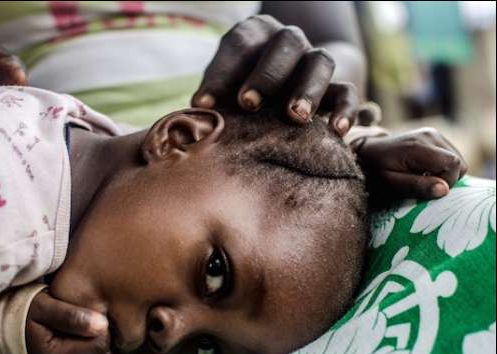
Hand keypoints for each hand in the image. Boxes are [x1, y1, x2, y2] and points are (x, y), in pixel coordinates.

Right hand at [26, 290, 110, 353]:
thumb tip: (102, 324)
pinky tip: (85, 345)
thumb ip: (71, 315)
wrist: (10, 327)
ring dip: (99, 349)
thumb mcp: (45, 306)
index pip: (98, 345)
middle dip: (101, 338)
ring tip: (86, 333)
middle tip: (89, 322)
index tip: (91, 315)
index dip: (101, 327)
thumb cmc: (28, 312)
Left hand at [191, 14, 358, 135]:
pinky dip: (345, 108)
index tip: (204, 104)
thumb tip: (196, 117)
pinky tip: (337, 130)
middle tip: (248, 104)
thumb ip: (211, 98)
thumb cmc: (238, 93)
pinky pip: (347, 91)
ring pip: (320, 62)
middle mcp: (288, 42)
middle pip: (286, 43)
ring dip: (307, 89)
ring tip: (295, 117)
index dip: (221, 73)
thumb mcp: (222, 90)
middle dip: (266, 74)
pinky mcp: (334, 88)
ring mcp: (313, 62)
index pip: (240, 43)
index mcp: (255, 35)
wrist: (277, 95)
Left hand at [355, 127, 467, 199]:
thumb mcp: (390, 183)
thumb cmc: (375, 170)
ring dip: (444, 173)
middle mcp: (429, 135)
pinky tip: (424, 170)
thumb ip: (416, 186)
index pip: (453, 164)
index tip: (428, 190)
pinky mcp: (433, 136)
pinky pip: (450, 156)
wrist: (366, 152)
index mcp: (418, 146)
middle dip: (446, 179)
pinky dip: (442, 167)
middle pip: (458, 163)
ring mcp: (432, 133)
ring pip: (457, 160)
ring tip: (421, 177)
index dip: (446, 182)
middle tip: (423, 184)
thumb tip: (444, 190)